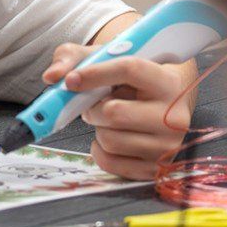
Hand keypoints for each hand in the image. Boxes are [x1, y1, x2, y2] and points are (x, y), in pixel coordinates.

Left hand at [41, 44, 195, 180]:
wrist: (165, 104)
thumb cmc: (133, 81)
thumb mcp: (108, 59)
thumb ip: (75, 58)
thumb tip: (52, 76)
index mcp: (166, 80)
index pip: (130, 69)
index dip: (95, 74)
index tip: (71, 80)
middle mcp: (173, 114)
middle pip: (113, 112)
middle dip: (93, 108)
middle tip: (95, 104)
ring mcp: (167, 145)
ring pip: (109, 140)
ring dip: (98, 129)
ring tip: (108, 121)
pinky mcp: (157, 168)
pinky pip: (110, 163)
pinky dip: (100, 151)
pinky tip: (110, 137)